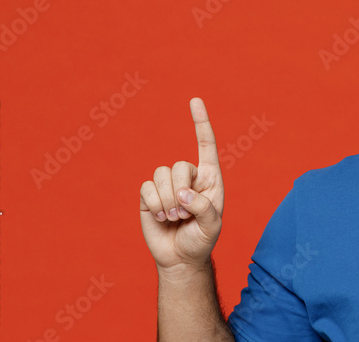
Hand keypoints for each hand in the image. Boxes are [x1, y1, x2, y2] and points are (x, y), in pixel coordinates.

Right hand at [139, 98, 224, 272]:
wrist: (180, 258)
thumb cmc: (202, 240)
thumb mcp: (212, 225)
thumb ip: (203, 208)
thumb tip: (183, 194)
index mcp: (209, 178)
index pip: (206, 145)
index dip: (201, 122)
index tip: (194, 100)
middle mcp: (188, 177)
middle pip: (179, 166)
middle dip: (180, 192)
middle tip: (185, 215)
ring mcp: (167, 185)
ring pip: (161, 175)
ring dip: (167, 201)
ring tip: (174, 218)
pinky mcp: (149, 196)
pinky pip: (146, 188)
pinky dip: (154, 203)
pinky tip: (161, 217)